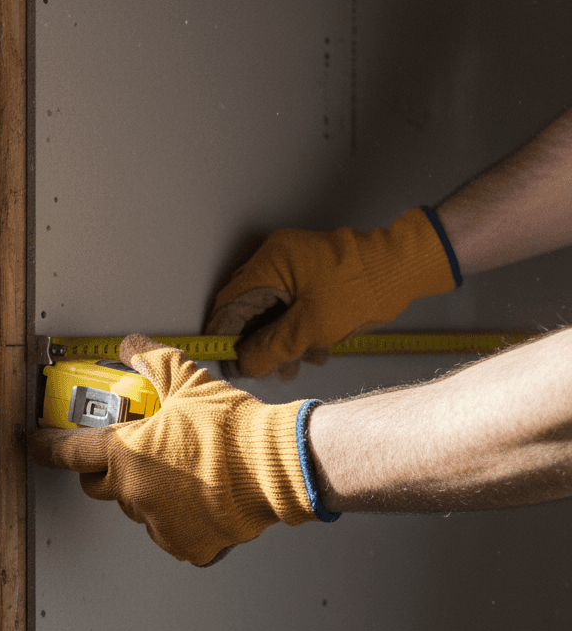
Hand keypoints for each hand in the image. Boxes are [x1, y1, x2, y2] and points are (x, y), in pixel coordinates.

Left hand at [30, 335, 318, 565]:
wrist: (277, 465)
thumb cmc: (234, 429)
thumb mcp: (187, 382)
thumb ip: (152, 361)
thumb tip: (132, 346)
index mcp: (127, 455)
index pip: (70, 452)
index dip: (47, 446)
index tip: (34, 443)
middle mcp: (136, 494)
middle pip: (99, 485)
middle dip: (106, 469)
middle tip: (131, 451)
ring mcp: (160, 524)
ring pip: (137, 508)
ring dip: (147, 492)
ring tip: (180, 470)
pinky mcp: (187, 544)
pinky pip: (169, 532)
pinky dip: (177, 517)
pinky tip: (199, 496)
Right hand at [205, 207, 458, 379]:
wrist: (406, 269)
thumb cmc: (361, 290)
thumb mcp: (310, 328)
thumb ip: (270, 349)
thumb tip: (242, 364)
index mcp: (270, 263)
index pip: (231, 304)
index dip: (225, 337)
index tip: (229, 364)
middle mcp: (276, 259)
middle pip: (250, 309)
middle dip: (259, 344)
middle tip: (268, 371)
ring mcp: (294, 265)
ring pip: (272, 310)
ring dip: (281, 341)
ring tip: (296, 366)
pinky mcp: (310, 274)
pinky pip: (291, 304)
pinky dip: (297, 328)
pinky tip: (314, 351)